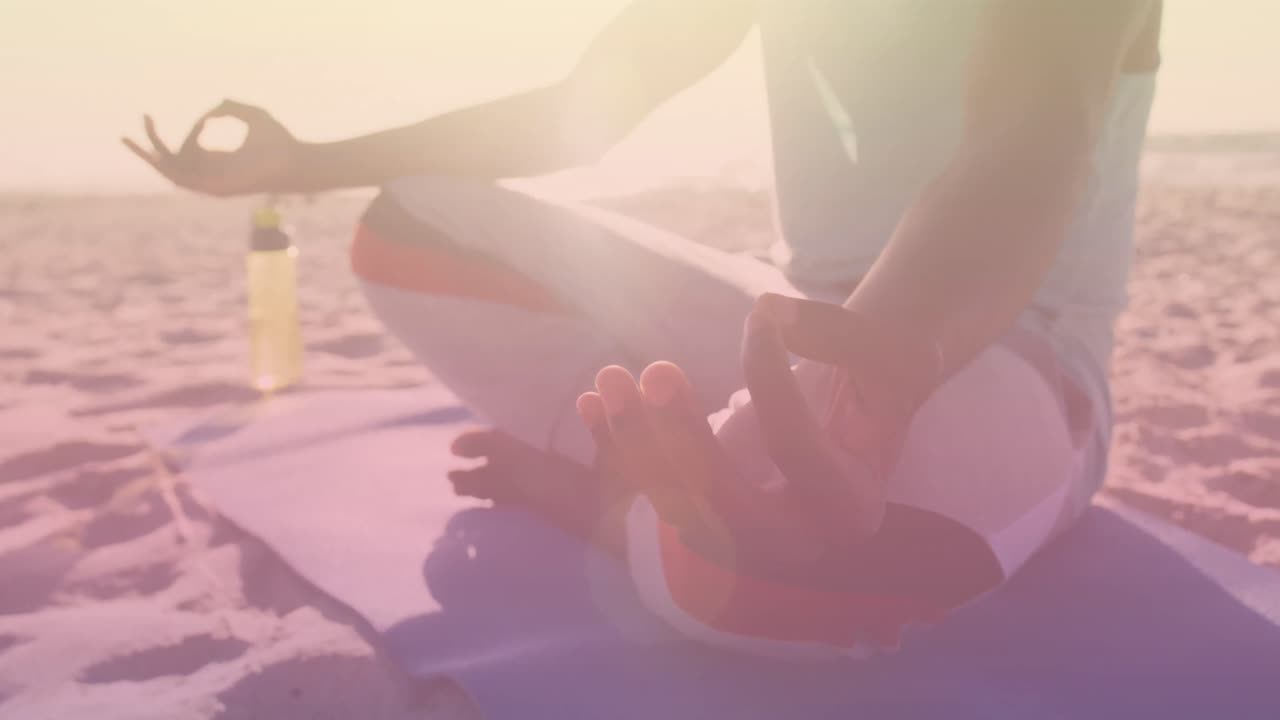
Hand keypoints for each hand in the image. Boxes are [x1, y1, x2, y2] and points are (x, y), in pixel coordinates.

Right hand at [122, 100, 300, 195]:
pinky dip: (168, 165)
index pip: (189, 149)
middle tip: (127, 131)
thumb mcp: (251, 115)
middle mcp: (212, 172)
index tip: (208, 117)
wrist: (295, 160)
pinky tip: (155, 154)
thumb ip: (229, 108)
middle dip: (148, 147)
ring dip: (147, 157)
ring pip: (170, 173)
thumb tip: (209, 113)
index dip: (190, 130)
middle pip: (171, 163)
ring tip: (127, 139)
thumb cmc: (280, 140)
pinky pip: (183, 180)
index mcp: (220, 159)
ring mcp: (212, 183)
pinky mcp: (214, 189)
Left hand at [578, 294, 925, 572]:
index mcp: (851, 507)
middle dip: (683, 443)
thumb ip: (834, 333)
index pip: (800, 452)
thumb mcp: (876, 349)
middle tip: (655, 371)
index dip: (775, 384)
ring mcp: (744, 539)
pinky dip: (619, 449)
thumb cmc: (873, 376)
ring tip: (609, 379)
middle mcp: (795, 540)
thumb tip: (768, 312)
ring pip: (677, 505)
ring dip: (637, 443)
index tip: (758, 316)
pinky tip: (589, 400)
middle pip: (727, 507)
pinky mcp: (706, 520)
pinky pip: (655, 492)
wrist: (855, 409)